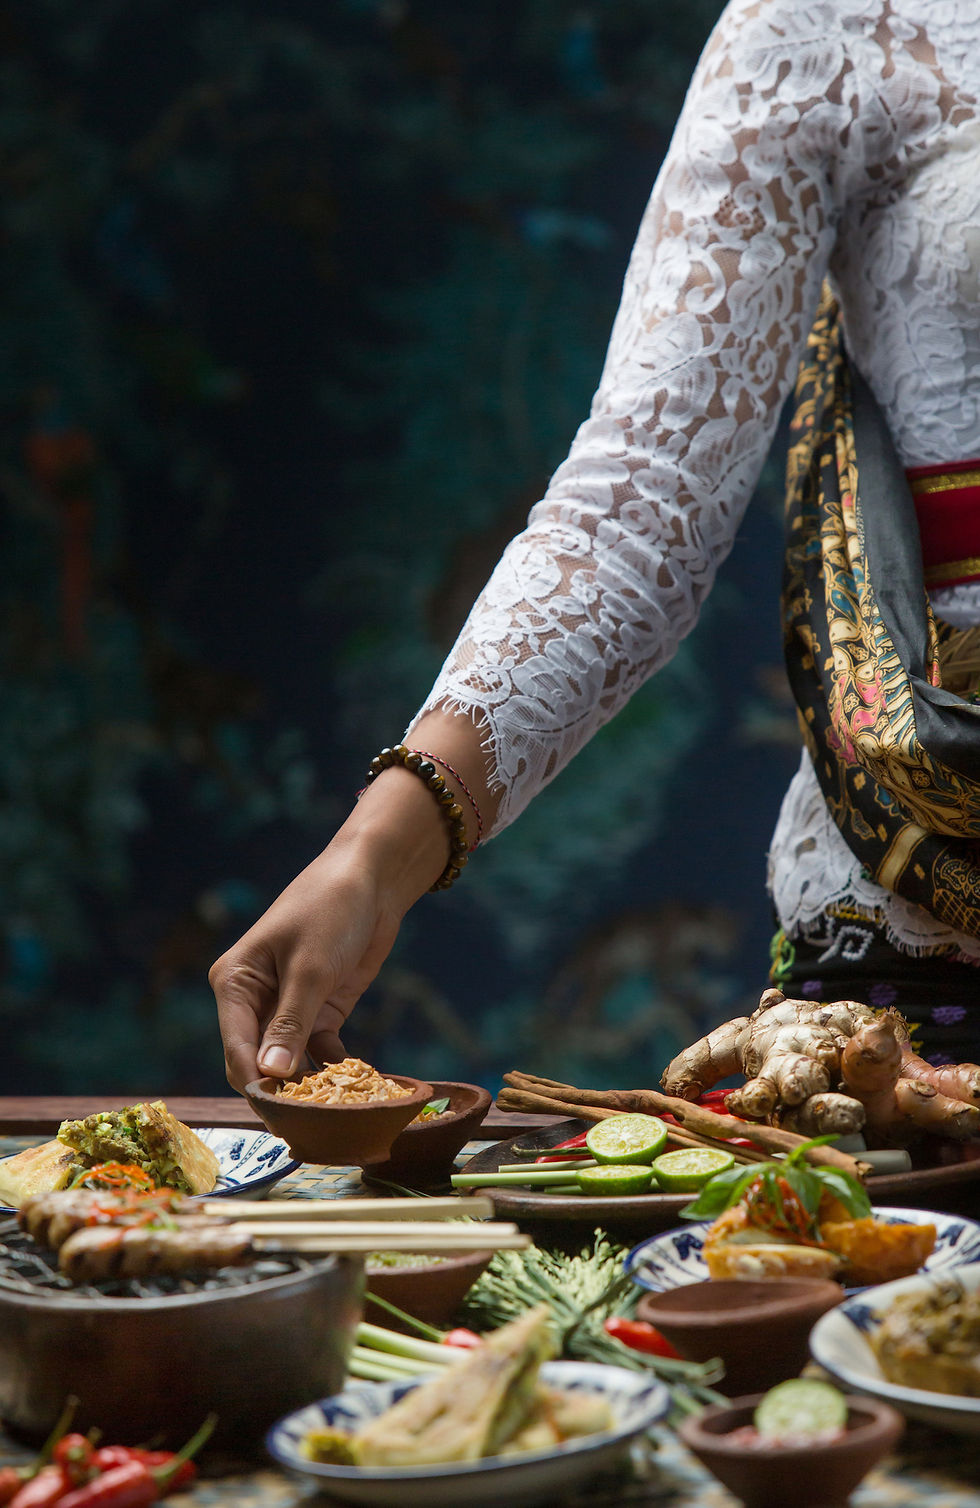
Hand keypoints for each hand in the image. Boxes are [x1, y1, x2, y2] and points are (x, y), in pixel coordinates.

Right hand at [210, 712, 496, 1090]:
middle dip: (283, 1092)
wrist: (372, 878)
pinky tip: (358, 1093)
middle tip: (313, 1127)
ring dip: (311, 1087)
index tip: (282, 1117)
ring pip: (291, 1063)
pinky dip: (335, 1070)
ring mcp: (288, 1008)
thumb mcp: (310, 966)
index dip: (257, 1085)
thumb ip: (291, 1022)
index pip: (237, 1049)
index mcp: (234, 983)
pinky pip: (321, 1053)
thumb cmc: (330, 908)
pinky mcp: (320, 1011)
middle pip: (261, 1062)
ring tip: (335, 1119)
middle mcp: (254, 1001)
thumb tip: (269, 1074)